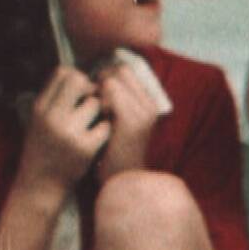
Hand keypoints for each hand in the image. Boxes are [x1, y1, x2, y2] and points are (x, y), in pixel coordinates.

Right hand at [16, 67, 110, 199]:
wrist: (39, 186)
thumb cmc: (42, 150)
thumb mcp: (38, 120)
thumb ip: (54, 100)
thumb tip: (77, 76)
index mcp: (40, 107)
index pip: (63, 72)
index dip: (77, 78)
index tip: (80, 92)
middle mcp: (51, 116)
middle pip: (79, 80)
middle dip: (90, 89)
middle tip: (91, 104)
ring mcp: (68, 132)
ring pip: (95, 103)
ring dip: (99, 112)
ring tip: (92, 125)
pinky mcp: (84, 148)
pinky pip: (105, 126)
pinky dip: (104, 131)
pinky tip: (97, 140)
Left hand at [94, 62, 159, 181]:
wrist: (120, 180)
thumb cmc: (111, 150)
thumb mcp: (116, 119)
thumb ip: (114, 97)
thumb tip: (97, 74)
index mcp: (149, 102)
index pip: (124, 69)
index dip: (106, 77)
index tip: (99, 97)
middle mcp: (151, 104)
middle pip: (119, 70)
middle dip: (102, 81)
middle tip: (97, 104)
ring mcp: (144, 111)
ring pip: (113, 79)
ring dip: (99, 91)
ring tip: (99, 113)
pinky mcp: (133, 120)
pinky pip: (110, 91)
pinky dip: (99, 100)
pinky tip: (100, 119)